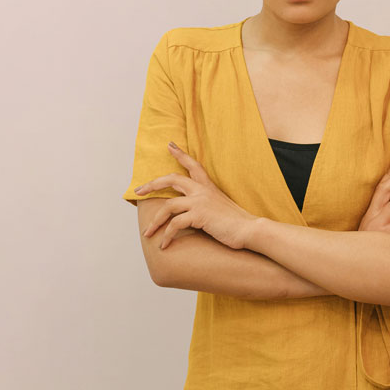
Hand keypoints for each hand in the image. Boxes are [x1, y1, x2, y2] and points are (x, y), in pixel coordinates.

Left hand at [133, 142, 258, 249]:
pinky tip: (164, 244)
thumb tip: (194, 212)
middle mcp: (202, 190)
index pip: (193, 165)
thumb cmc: (237, 222)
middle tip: (139, 190)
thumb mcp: (220, 207)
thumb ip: (207, 205)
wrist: (250, 229)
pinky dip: (167, 235)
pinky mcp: (199, 215)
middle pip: (172, 179)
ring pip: (168, 206)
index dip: (180, 154)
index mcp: (208, 187)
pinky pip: (175, 224)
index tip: (170, 145)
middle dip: (152, 184)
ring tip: (147, 233)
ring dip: (155, 221)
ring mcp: (199, 201)